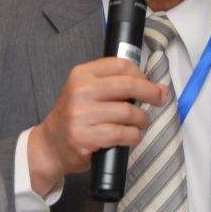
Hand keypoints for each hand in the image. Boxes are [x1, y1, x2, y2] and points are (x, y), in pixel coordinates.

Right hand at [27, 57, 166, 195]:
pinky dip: (134, 136)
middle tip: (160, 99)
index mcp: (81, 74)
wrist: (50, 145)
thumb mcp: (86, 90)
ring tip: (141, 123)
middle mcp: (80, 91)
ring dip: (142, 119)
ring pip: (128, 112)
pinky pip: (122, 133)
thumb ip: (112, 83)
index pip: (120, 65)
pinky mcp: (85, 137)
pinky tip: (132, 136)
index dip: (141, 75)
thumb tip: (154, 86)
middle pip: (128, 85)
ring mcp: (81, 115)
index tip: (150, 84)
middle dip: (150, 92)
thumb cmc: (75, 117)